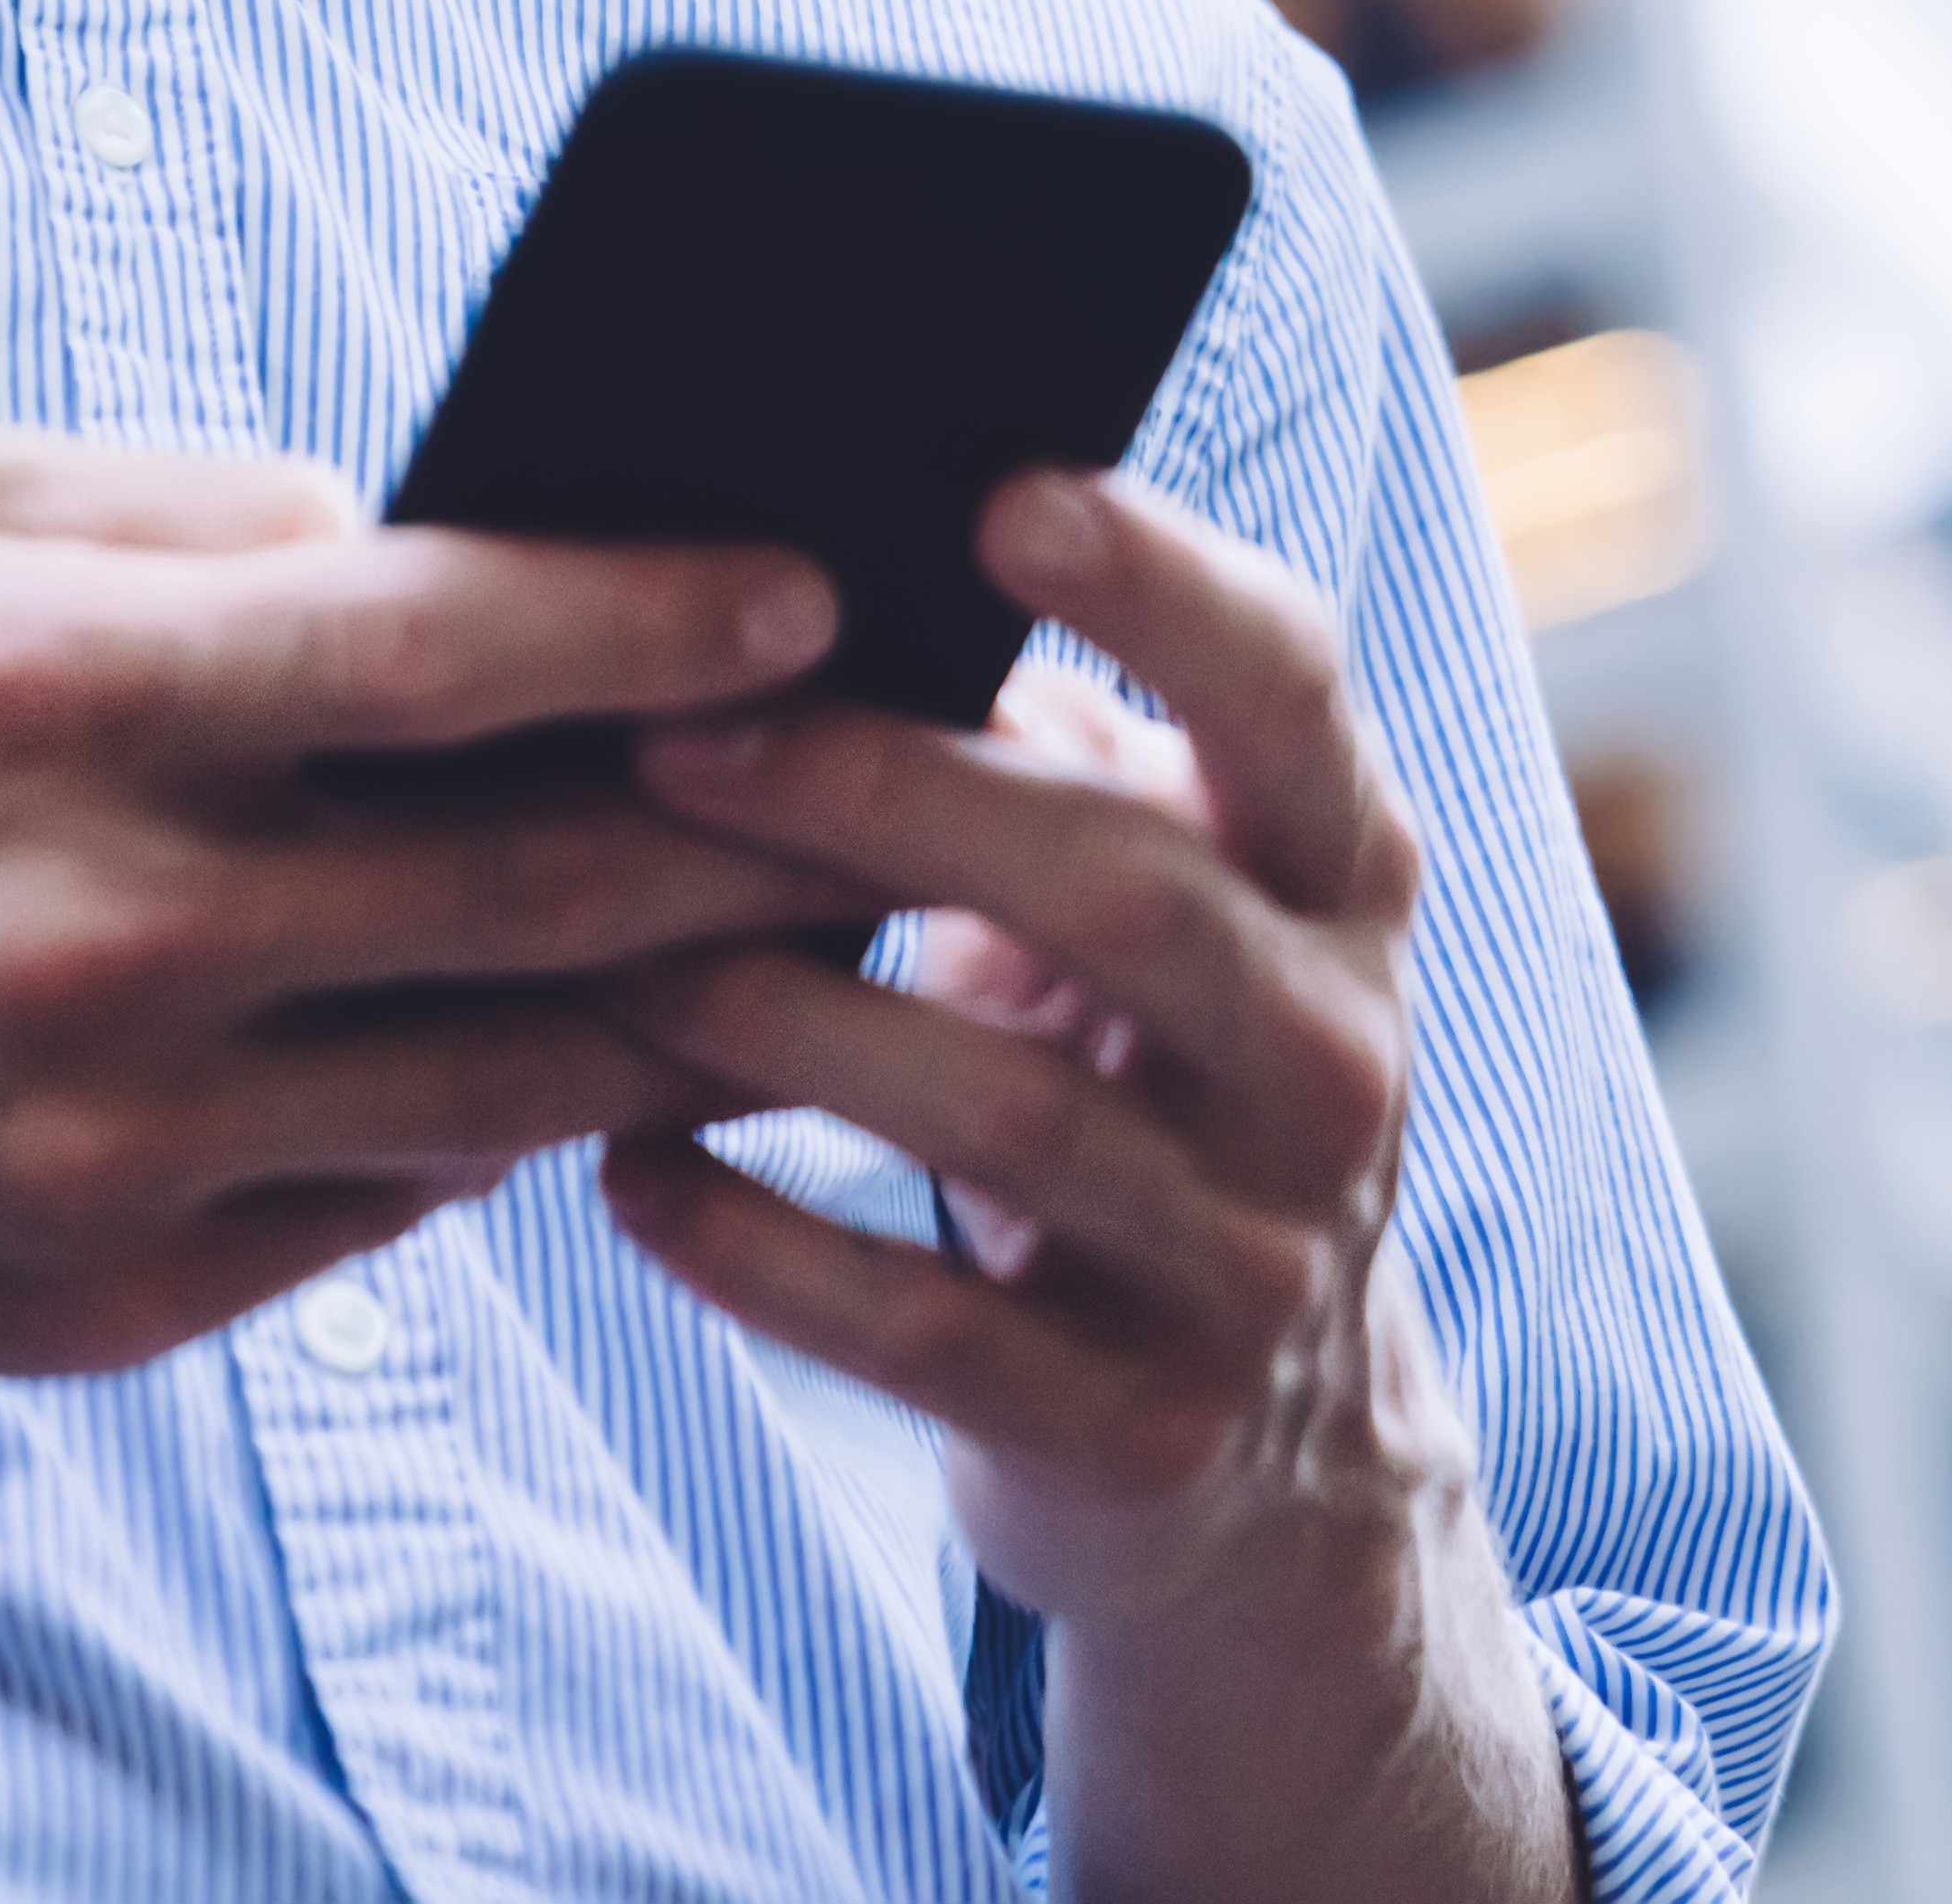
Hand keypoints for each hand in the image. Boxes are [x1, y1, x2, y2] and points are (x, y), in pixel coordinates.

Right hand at [0, 432, 861, 1799]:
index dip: (660, 616)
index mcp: (60, 698)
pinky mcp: (114, 1297)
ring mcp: (115, 1141)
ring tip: (842, 928)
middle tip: (935, 776)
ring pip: (517, 1078)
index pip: (440, 646)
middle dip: (764, 831)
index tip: (826, 589)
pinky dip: (526, 1121)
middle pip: (539, 888)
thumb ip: (215, 513)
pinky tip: (621, 1051)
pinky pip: (400, 1202)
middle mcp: (103, 929)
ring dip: (698, 1001)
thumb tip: (468, 526)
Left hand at [587, 471, 1572, 1898]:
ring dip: (778, 1019)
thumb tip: (784, 556)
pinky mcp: (1146, 1428)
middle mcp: (1336, 1053)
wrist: (1255, 1456)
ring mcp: (1255, 1256)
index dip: (1160, 582)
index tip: (997, 493)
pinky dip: (754, 1245)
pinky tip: (624, 1175)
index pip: (1290, 685)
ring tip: (609, 955)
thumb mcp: (1147, 904)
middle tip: (667, 745)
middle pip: (1117, 890)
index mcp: (1342, 873)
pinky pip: (920, 1329)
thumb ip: (1036, 746)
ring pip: (1003, 1112)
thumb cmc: (1131, 1075)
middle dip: (877, 801)